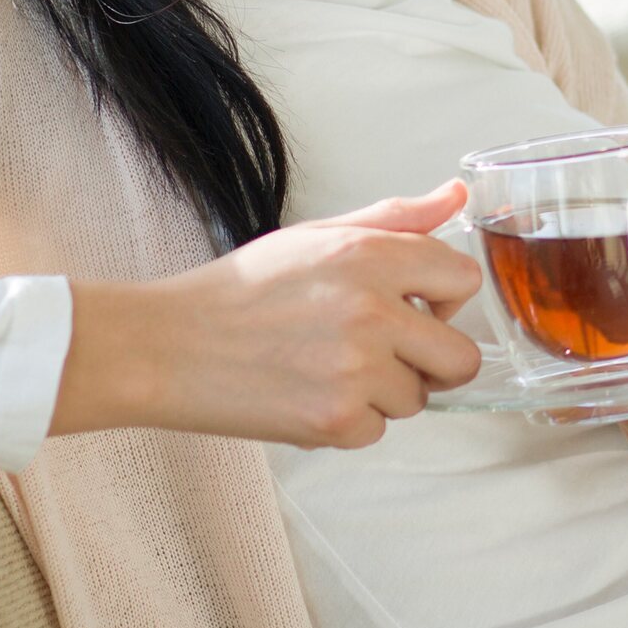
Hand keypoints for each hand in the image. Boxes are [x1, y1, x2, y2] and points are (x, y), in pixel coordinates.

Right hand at [53, 181, 482, 448]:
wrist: (164, 347)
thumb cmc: (241, 291)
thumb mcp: (318, 236)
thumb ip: (396, 219)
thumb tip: (456, 196)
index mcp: (370, 257)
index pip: (463, 280)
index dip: (444, 298)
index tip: (414, 306)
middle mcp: (372, 312)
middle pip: (462, 357)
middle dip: (432, 360)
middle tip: (385, 352)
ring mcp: (356, 371)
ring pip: (418, 399)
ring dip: (383, 392)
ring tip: (328, 368)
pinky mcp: (336, 421)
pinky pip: (378, 431)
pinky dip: (349, 422)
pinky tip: (308, 393)